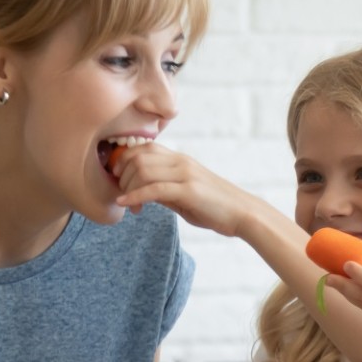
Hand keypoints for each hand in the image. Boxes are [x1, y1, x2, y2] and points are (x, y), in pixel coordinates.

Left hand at [113, 142, 254, 234]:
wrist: (243, 214)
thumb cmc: (216, 207)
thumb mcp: (185, 196)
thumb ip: (164, 191)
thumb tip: (142, 193)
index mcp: (180, 159)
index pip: (143, 147)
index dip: (123, 159)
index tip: (117, 178)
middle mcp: (181, 161)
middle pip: (138, 156)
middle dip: (121, 175)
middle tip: (120, 193)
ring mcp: (185, 174)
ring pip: (142, 170)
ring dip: (127, 187)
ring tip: (126, 203)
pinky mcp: (188, 190)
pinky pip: (154, 189)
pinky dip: (135, 196)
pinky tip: (126, 205)